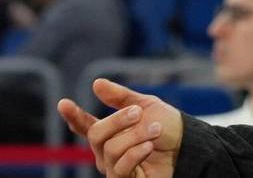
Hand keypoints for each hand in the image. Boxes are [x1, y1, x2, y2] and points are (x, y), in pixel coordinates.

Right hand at [58, 79, 182, 177]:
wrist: (189, 147)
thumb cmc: (168, 126)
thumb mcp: (145, 105)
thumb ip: (120, 97)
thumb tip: (96, 83)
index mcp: (109, 132)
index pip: (85, 125)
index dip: (74, 116)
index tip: (63, 103)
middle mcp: (107, 152)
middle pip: (97, 135)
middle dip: (117, 121)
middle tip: (138, 112)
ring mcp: (115, 168)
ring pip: (110, 150)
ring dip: (135, 136)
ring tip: (155, 130)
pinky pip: (120, 168)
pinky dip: (135, 153)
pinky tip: (149, 146)